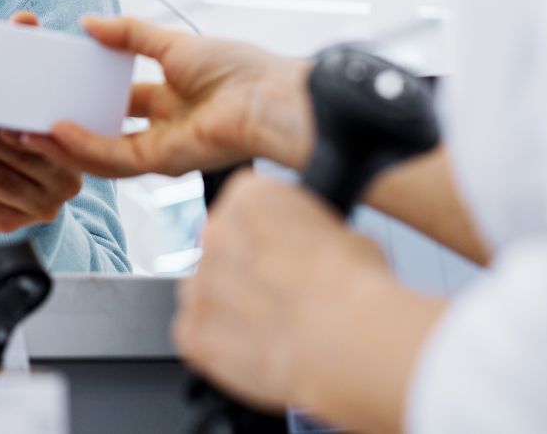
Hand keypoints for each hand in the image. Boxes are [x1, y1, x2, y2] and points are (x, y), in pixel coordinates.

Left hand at [0, 12, 83, 232]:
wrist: (10, 189)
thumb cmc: (17, 132)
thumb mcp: (24, 96)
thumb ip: (25, 56)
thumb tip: (24, 19)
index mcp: (78, 146)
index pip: (49, 135)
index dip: (20, 121)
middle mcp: (66, 182)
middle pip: (20, 158)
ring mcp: (40, 206)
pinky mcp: (10, 223)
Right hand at [19, 16, 312, 177]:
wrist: (272, 97)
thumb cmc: (240, 69)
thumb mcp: (172, 43)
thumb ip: (129, 35)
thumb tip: (89, 23)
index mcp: (168, 98)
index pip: (114, 100)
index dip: (82, 94)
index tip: (51, 82)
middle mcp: (161, 127)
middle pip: (101, 130)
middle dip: (62, 125)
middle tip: (25, 115)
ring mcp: (160, 148)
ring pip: (97, 151)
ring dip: (60, 142)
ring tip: (24, 129)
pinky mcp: (161, 162)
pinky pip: (112, 156)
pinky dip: (82, 146)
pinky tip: (56, 131)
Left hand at [176, 172, 392, 417]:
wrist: (347, 339)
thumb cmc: (354, 286)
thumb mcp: (345, 235)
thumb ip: (307, 237)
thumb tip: (315, 253)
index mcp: (250, 196)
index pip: (245, 208)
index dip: (268, 236)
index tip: (284, 253)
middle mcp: (215, 233)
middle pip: (221, 250)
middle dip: (246, 272)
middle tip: (279, 294)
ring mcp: (199, 283)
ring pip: (206, 293)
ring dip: (229, 308)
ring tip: (272, 327)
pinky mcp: (193, 333)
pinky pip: (196, 335)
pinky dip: (219, 347)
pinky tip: (255, 351)